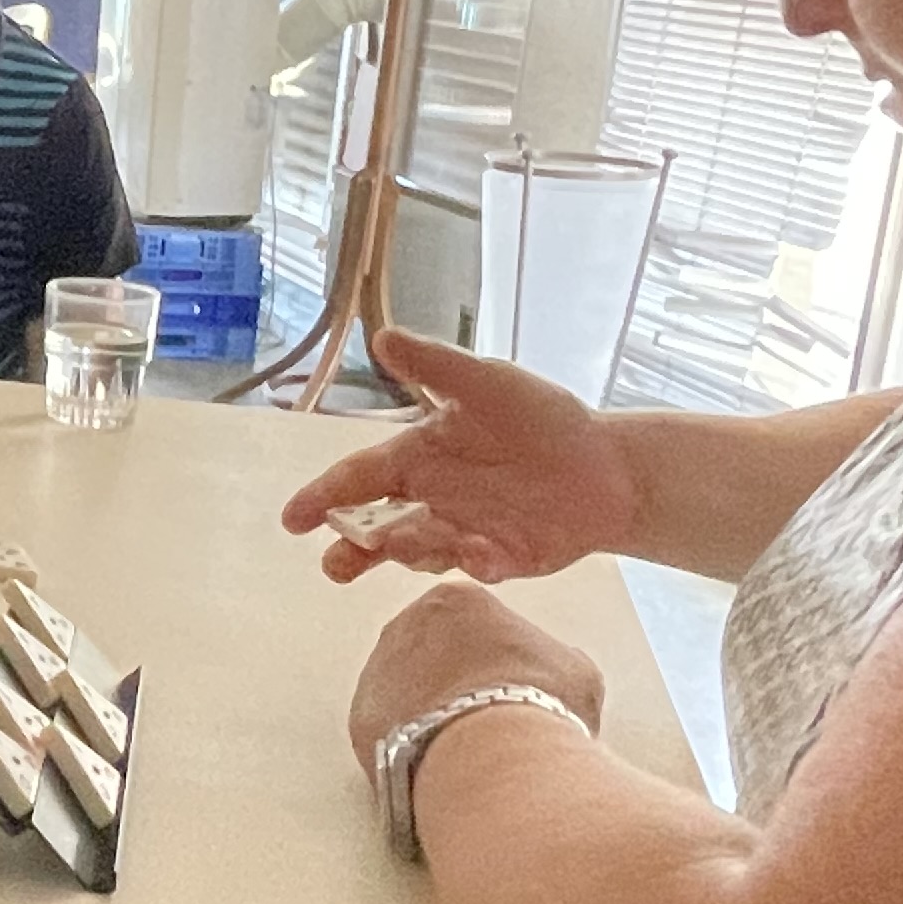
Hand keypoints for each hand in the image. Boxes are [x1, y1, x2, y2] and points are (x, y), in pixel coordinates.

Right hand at [277, 324, 640, 584]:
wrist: (609, 464)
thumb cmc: (542, 418)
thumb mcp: (488, 383)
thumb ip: (436, 366)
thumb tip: (382, 336)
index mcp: (417, 458)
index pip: (358, 479)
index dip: (323, 497)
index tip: (293, 519)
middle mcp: (430, 501)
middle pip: (375, 530)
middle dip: (352, 551)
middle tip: (336, 566)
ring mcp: (462, 534)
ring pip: (418, 549)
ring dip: (407, 550)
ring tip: (400, 545)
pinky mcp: (499, 559)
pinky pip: (479, 564)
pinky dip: (475, 562)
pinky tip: (480, 555)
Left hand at [346, 578, 605, 772]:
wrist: (494, 754)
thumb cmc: (538, 705)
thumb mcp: (573, 669)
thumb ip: (552, 657)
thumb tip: (550, 667)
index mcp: (457, 599)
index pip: (469, 620)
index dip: (493, 657)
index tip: (508, 685)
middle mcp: (406, 625)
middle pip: (429, 651)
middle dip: (453, 681)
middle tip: (485, 718)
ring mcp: (377, 670)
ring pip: (403, 690)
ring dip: (427, 713)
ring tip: (464, 746)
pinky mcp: (360, 718)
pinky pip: (384, 728)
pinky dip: (406, 744)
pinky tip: (438, 761)